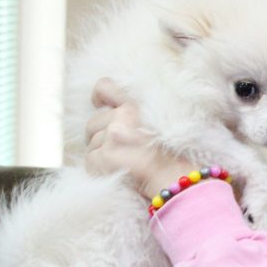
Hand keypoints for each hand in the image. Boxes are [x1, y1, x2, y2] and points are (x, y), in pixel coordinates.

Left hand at [85, 79, 194, 198]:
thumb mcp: (159, 124)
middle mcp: (122, 117)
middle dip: (99, 137)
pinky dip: (99, 171)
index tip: (99, 105)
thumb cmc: (171, 158)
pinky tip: (116, 174)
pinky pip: (90, 163)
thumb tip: (112, 112)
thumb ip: (136, 115)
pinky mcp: (104, 156)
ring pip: (91, 144)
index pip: (105, 87)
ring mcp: (112, 136)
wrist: (175, 180)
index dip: (99, 96)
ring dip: (101, 156)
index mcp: (135, 106)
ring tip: (122, 165)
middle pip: (93, 122)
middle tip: (118, 152)